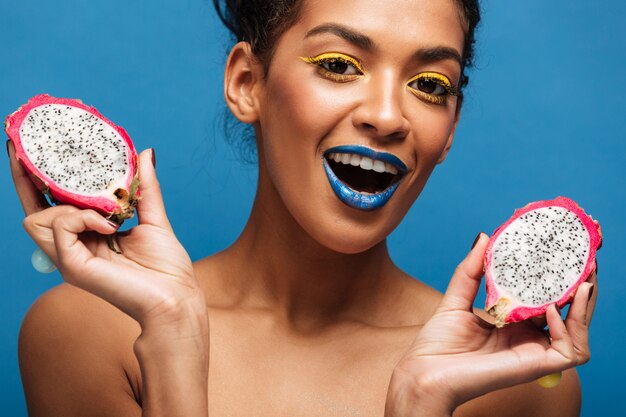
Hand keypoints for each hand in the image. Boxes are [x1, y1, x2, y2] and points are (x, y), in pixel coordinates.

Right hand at [9, 143, 205, 330]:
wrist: (176, 298)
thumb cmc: (166, 268)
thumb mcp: (154, 218)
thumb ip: (144, 187)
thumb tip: (145, 152)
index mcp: (87, 237)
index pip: (51, 206)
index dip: (37, 180)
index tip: (31, 149)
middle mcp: (72, 248)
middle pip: (32, 211)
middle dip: (28, 180)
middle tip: (26, 151)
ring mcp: (69, 258)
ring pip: (37, 218)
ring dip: (68, 205)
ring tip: (104, 214)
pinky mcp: (73, 266)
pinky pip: (60, 227)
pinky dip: (83, 218)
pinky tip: (109, 226)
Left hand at [385, 233, 595, 415]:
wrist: (424, 374)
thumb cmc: (437, 345)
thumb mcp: (456, 299)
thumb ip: (471, 270)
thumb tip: (484, 236)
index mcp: (512, 324)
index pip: (544, 298)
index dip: (557, 278)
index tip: (562, 252)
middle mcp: (527, 338)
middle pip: (567, 313)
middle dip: (580, 288)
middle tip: (585, 261)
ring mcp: (532, 353)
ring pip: (577, 332)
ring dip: (584, 307)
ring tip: (583, 282)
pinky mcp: (534, 367)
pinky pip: (568, 351)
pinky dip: (567, 328)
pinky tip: (549, 310)